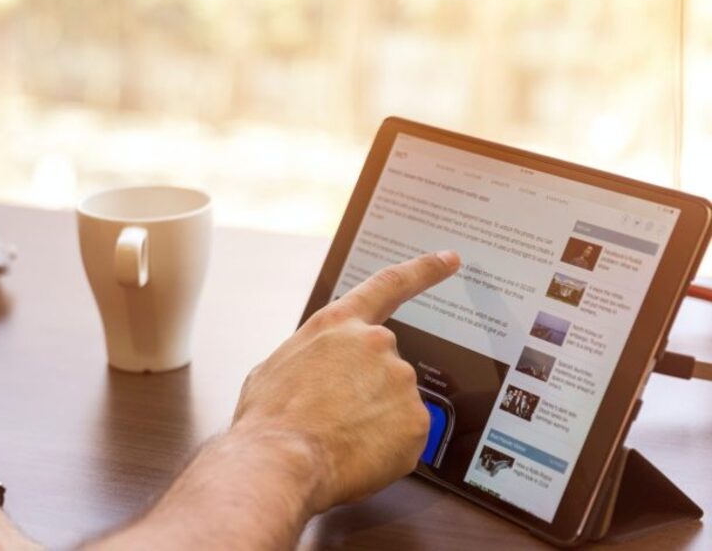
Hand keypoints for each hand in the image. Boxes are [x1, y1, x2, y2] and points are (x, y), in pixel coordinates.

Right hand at [231, 251, 460, 514]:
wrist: (280, 460)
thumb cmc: (270, 418)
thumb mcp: (275, 367)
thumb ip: (312, 358)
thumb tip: (318, 375)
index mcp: (338, 324)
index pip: (389, 285)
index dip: (423, 271)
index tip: (448, 260)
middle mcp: (376, 343)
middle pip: (384, 367)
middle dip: (366, 393)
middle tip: (335, 419)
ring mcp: (400, 381)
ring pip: (395, 404)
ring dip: (374, 421)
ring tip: (337, 438)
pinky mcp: (417, 420)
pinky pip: (406, 436)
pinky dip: (386, 448)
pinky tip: (356, 453)